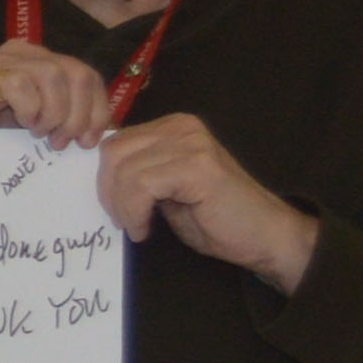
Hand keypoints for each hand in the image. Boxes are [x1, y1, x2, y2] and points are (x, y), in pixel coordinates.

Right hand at [0, 42, 118, 145]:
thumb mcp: (34, 126)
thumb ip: (63, 120)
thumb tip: (103, 132)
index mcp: (41, 63)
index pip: (87, 75)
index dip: (97, 108)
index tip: (88, 141)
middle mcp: (25, 54)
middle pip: (78, 72)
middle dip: (79, 114)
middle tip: (62, 142)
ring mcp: (3, 61)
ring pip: (55, 75)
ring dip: (54, 113)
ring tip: (38, 134)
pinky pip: (22, 84)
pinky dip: (29, 108)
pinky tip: (20, 124)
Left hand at [97, 114, 317, 292]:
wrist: (263, 235)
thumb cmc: (214, 218)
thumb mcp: (165, 189)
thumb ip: (139, 173)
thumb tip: (99, 175)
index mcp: (173, 128)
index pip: (115, 142)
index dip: (105, 179)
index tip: (116, 208)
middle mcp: (182, 127)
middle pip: (113, 152)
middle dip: (108, 192)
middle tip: (123, 221)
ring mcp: (192, 143)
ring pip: (125, 170)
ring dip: (122, 207)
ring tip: (138, 226)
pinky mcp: (197, 166)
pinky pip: (141, 185)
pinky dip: (135, 212)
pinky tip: (146, 228)